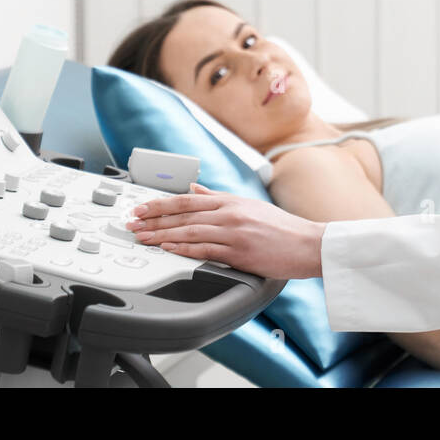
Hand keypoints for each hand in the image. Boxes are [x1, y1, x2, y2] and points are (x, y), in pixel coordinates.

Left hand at [126, 184, 325, 279]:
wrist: (307, 243)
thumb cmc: (281, 228)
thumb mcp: (248, 206)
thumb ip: (217, 197)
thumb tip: (193, 187)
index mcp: (230, 201)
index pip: (187, 199)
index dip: (160, 204)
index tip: (141, 208)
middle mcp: (230, 213)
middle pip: (183, 214)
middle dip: (153, 219)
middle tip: (132, 224)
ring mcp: (234, 232)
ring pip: (190, 231)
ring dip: (162, 235)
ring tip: (143, 238)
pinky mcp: (239, 251)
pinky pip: (205, 249)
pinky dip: (184, 248)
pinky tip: (168, 249)